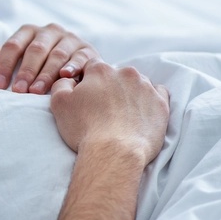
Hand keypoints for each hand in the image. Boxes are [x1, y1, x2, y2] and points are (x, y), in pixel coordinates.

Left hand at [0, 24, 99, 93]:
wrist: (74, 57)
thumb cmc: (39, 59)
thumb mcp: (19, 54)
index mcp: (30, 31)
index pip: (13, 46)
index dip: (4, 66)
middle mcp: (50, 31)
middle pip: (35, 50)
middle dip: (26, 72)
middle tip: (18, 91)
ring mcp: (70, 39)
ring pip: (56, 55)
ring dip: (46, 74)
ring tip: (36, 92)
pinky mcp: (87, 50)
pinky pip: (80, 58)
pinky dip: (72, 67)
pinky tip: (65, 77)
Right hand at [49, 60, 169, 165]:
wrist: (115, 153)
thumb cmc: (85, 129)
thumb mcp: (59, 103)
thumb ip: (61, 83)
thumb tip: (70, 79)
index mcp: (101, 70)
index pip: (93, 66)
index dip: (88, 81)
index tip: (87, 97)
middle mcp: (125, 73)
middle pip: (116, 74)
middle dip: (110, 87)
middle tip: (104, 109)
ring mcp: (146, 87)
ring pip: (137, 83)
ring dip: (130, 93)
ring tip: (122, 115)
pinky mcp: (161, 103)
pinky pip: (158, 93)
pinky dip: (150, 100)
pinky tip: (141, 112)